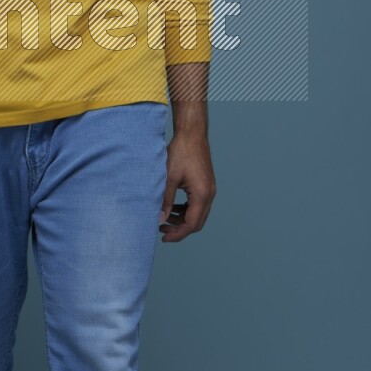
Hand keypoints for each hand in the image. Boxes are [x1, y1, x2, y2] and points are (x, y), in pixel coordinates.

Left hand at [159, 128, 216, 242]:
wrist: (192, 134)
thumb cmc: (181, 152)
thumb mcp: (169, 178)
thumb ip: (166, 201)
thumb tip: (160, 219)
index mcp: (202, 194)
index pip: (191, 224)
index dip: (178, 234)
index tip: (163, 237)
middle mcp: (209, 194)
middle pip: (197, 222)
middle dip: (180, 229)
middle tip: (161, 229)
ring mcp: (209, 189)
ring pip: (198, 213)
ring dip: (182, 219)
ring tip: (165, 218)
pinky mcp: (206, 184)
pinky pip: (198, 203)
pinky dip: (186, 209)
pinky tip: (174, 207)